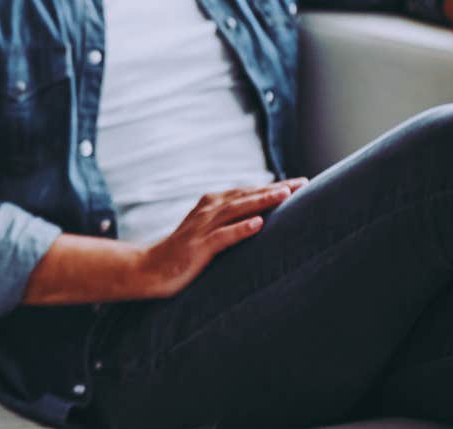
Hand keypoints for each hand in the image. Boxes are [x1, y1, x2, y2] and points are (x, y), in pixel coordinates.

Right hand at [134, 179, 306, 298]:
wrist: (150, 268)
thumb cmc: (183, 253)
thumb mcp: (208, 232)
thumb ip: (229, 222)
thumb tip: (260, 218)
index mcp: (211, 205)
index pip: (248, 192)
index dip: (274, 187)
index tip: (301, 183)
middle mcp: (208, 210)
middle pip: (246, 195)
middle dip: (275, 189)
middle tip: (302, 183)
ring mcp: (202, 228)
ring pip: (237, 209)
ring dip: (261, 201)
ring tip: (284, 195)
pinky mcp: (198, 247)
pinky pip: (222, 236)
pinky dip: (241, 228)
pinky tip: (259, 224)